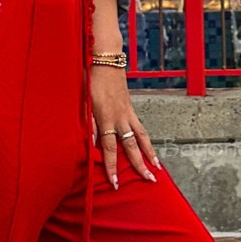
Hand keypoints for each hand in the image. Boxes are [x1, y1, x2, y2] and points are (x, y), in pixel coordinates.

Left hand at [90, 65, 159, 187]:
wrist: (106, 60)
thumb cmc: (90, 78)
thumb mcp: (83, 100)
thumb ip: (88, 122)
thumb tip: (90, 143)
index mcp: (105, 117)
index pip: (108, 148)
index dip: (111, 166)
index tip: (115, 182)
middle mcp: (119, 118)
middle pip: (130, 146)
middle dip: (138, 165)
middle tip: (148, 181)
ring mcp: (127, 113)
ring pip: (141, 138)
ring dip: (149, 154)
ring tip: (157, 168)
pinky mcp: (130, 108)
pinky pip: (140, 128)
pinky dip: (146, 140)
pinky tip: (149, 148)